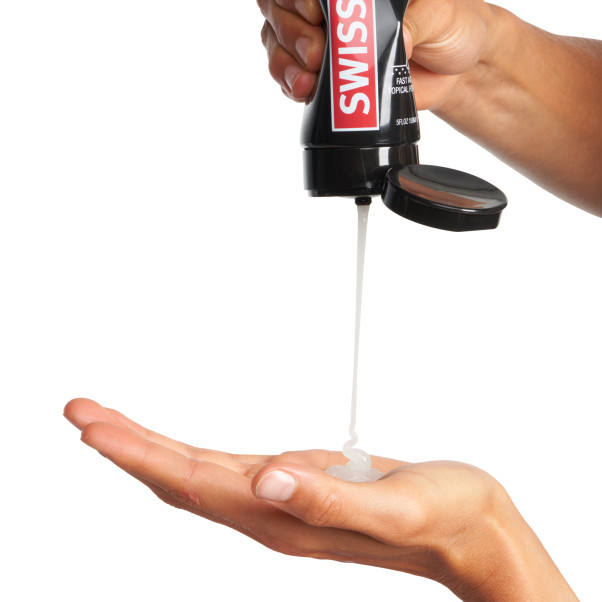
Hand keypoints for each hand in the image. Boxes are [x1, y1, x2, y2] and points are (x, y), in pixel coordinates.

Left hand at [64, 398, 575, 599]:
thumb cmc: (443, 513)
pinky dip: (187, 452)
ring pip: (196, 473)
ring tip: (106, 423)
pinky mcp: (294, 483)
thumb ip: (329, 496)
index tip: (94, 426)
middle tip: (81, 412)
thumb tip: (267, 477)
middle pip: (180, 478)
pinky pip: (225, 469)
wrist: (467, 524)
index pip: (193, 483)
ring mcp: (280, 500)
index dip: (140, 454)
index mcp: (286, 518)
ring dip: (148, 447)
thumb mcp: (394, 504)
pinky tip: (173, 446)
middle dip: (126, 445)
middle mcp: (271, 511)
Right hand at [257, 0, 494, 109]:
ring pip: (279, 44)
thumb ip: (414, 21)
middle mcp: (332, 10)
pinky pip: (291, 79)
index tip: (315, 13)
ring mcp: (325, 44)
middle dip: (291, 33)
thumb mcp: (439, 13)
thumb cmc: (449, 27)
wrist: (455, 72)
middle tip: (315, 54)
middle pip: (280, 11)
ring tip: (307, 82)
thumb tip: (394, 41)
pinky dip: (291, 86)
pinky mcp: (327, 79)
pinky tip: (303, 92)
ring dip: (285, 64)